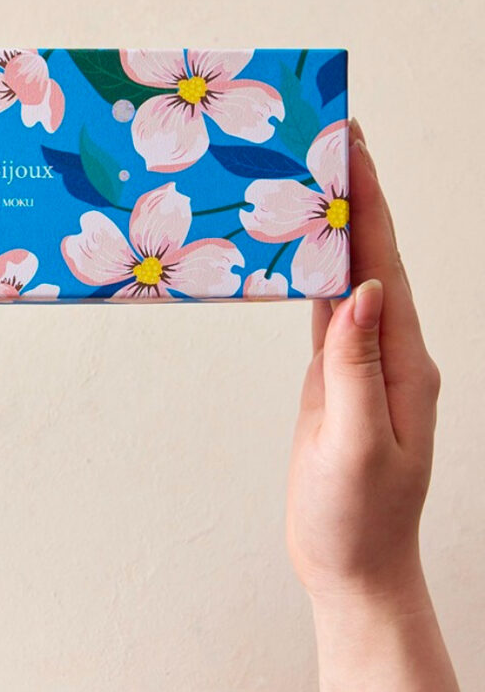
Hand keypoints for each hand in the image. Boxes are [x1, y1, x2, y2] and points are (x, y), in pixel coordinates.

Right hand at [287, 117, 455, 689]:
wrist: (351, 564)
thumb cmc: (357, 517)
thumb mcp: (358, 446)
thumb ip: (358, 367)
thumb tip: (363, 289)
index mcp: (404, 359)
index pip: (385, 264)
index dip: (369, 202)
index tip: (351, 147)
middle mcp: (389, 348)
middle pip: (371, 255)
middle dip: (353, 193)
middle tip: (328, 137)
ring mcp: (362, 358)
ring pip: (347, 273)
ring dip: (332, 222)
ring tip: (310, 174)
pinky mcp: (334, 371)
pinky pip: (323, 305)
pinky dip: (312, 265)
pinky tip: (297, 243)